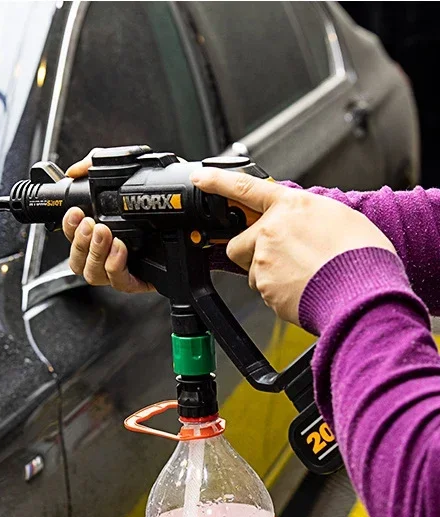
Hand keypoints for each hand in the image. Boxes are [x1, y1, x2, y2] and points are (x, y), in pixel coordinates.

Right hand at [61, 150, 153, 292]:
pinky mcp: (138, 279)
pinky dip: (115, 266)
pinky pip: (119, 282)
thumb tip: (74, 172)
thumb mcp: (126, 173)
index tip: (76, 213)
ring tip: (105, 234)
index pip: (72, 236)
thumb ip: (95, 166)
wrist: (192, 215)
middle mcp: (105, 253)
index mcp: (97, 232)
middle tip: (91, 224)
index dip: (69, 226)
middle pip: (76, 259)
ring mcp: (120, 268)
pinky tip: (120, 249)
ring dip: (95, 253)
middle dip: (80, 241)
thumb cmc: (159, 196)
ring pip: (92, 273)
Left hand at [190, 168, 396, 324]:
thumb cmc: (360, 254)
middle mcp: (272, 230)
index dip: (217, 181)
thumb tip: (299, 225)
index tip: (199, 177)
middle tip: (282, 259)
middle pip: (239, 243)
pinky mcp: (265, 287)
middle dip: (250, 253)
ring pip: (253, 271)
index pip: (245, 187)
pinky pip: (265, 291)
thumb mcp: (338, 217)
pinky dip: (279, 293)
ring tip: (303, 275)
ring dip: (270, 275)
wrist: (361, 289)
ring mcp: (265, 259)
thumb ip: (306, 217)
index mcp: (291, 206)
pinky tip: (303, 289)